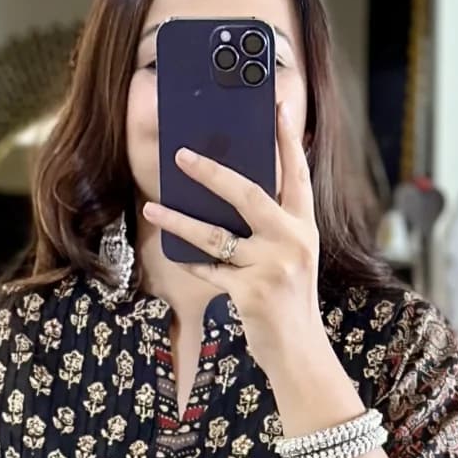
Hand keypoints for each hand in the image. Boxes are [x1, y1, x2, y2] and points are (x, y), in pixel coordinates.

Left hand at [141, 94, 327, 375]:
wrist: (300, 351)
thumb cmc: (290, 300)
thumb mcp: (292, 256)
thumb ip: (273, 225)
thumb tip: (233, 191)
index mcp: (303, 226)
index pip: (296, 173)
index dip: (287, 139)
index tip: (279, 106)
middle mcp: (292, 240)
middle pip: (247, 193)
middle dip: (211, 172)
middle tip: (181, 154)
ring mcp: (272, 266)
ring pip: (216, 234)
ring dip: (179, 221)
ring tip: (153, 208)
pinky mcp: (251, 292)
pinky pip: (210, 270)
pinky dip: (192, 264)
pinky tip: (176, 255)